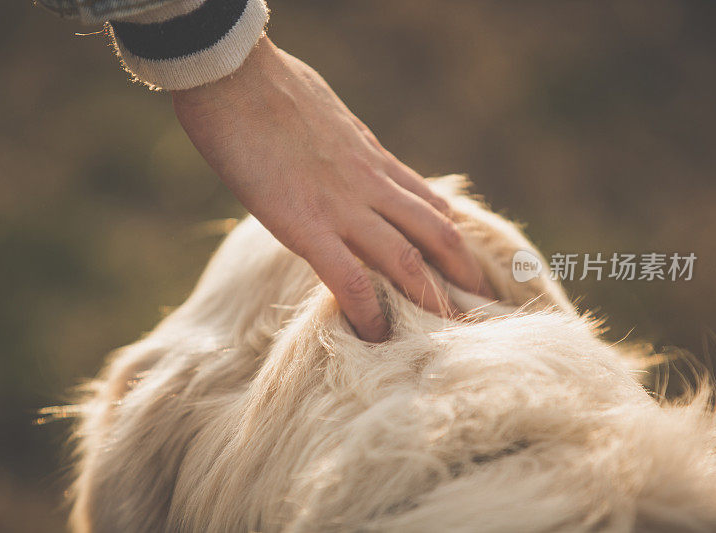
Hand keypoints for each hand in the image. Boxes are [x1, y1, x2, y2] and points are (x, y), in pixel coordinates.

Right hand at [172, 37, 491, 341]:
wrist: (233, 73)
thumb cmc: (266, 86)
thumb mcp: (325, 113)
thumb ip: (342, 141)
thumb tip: (341, 149)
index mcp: (373, 158)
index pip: (431, 203)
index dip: (456, 242)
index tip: (468, 272)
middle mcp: (370, 183)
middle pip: (438, 235)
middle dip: (465, 277)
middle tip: (483, 312)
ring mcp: (342, 204)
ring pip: (408, 259)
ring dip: (434, 301)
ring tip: (451, 337)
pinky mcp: (305, 223)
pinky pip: (349, 278)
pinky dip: (368, 311)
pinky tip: (375, 336)